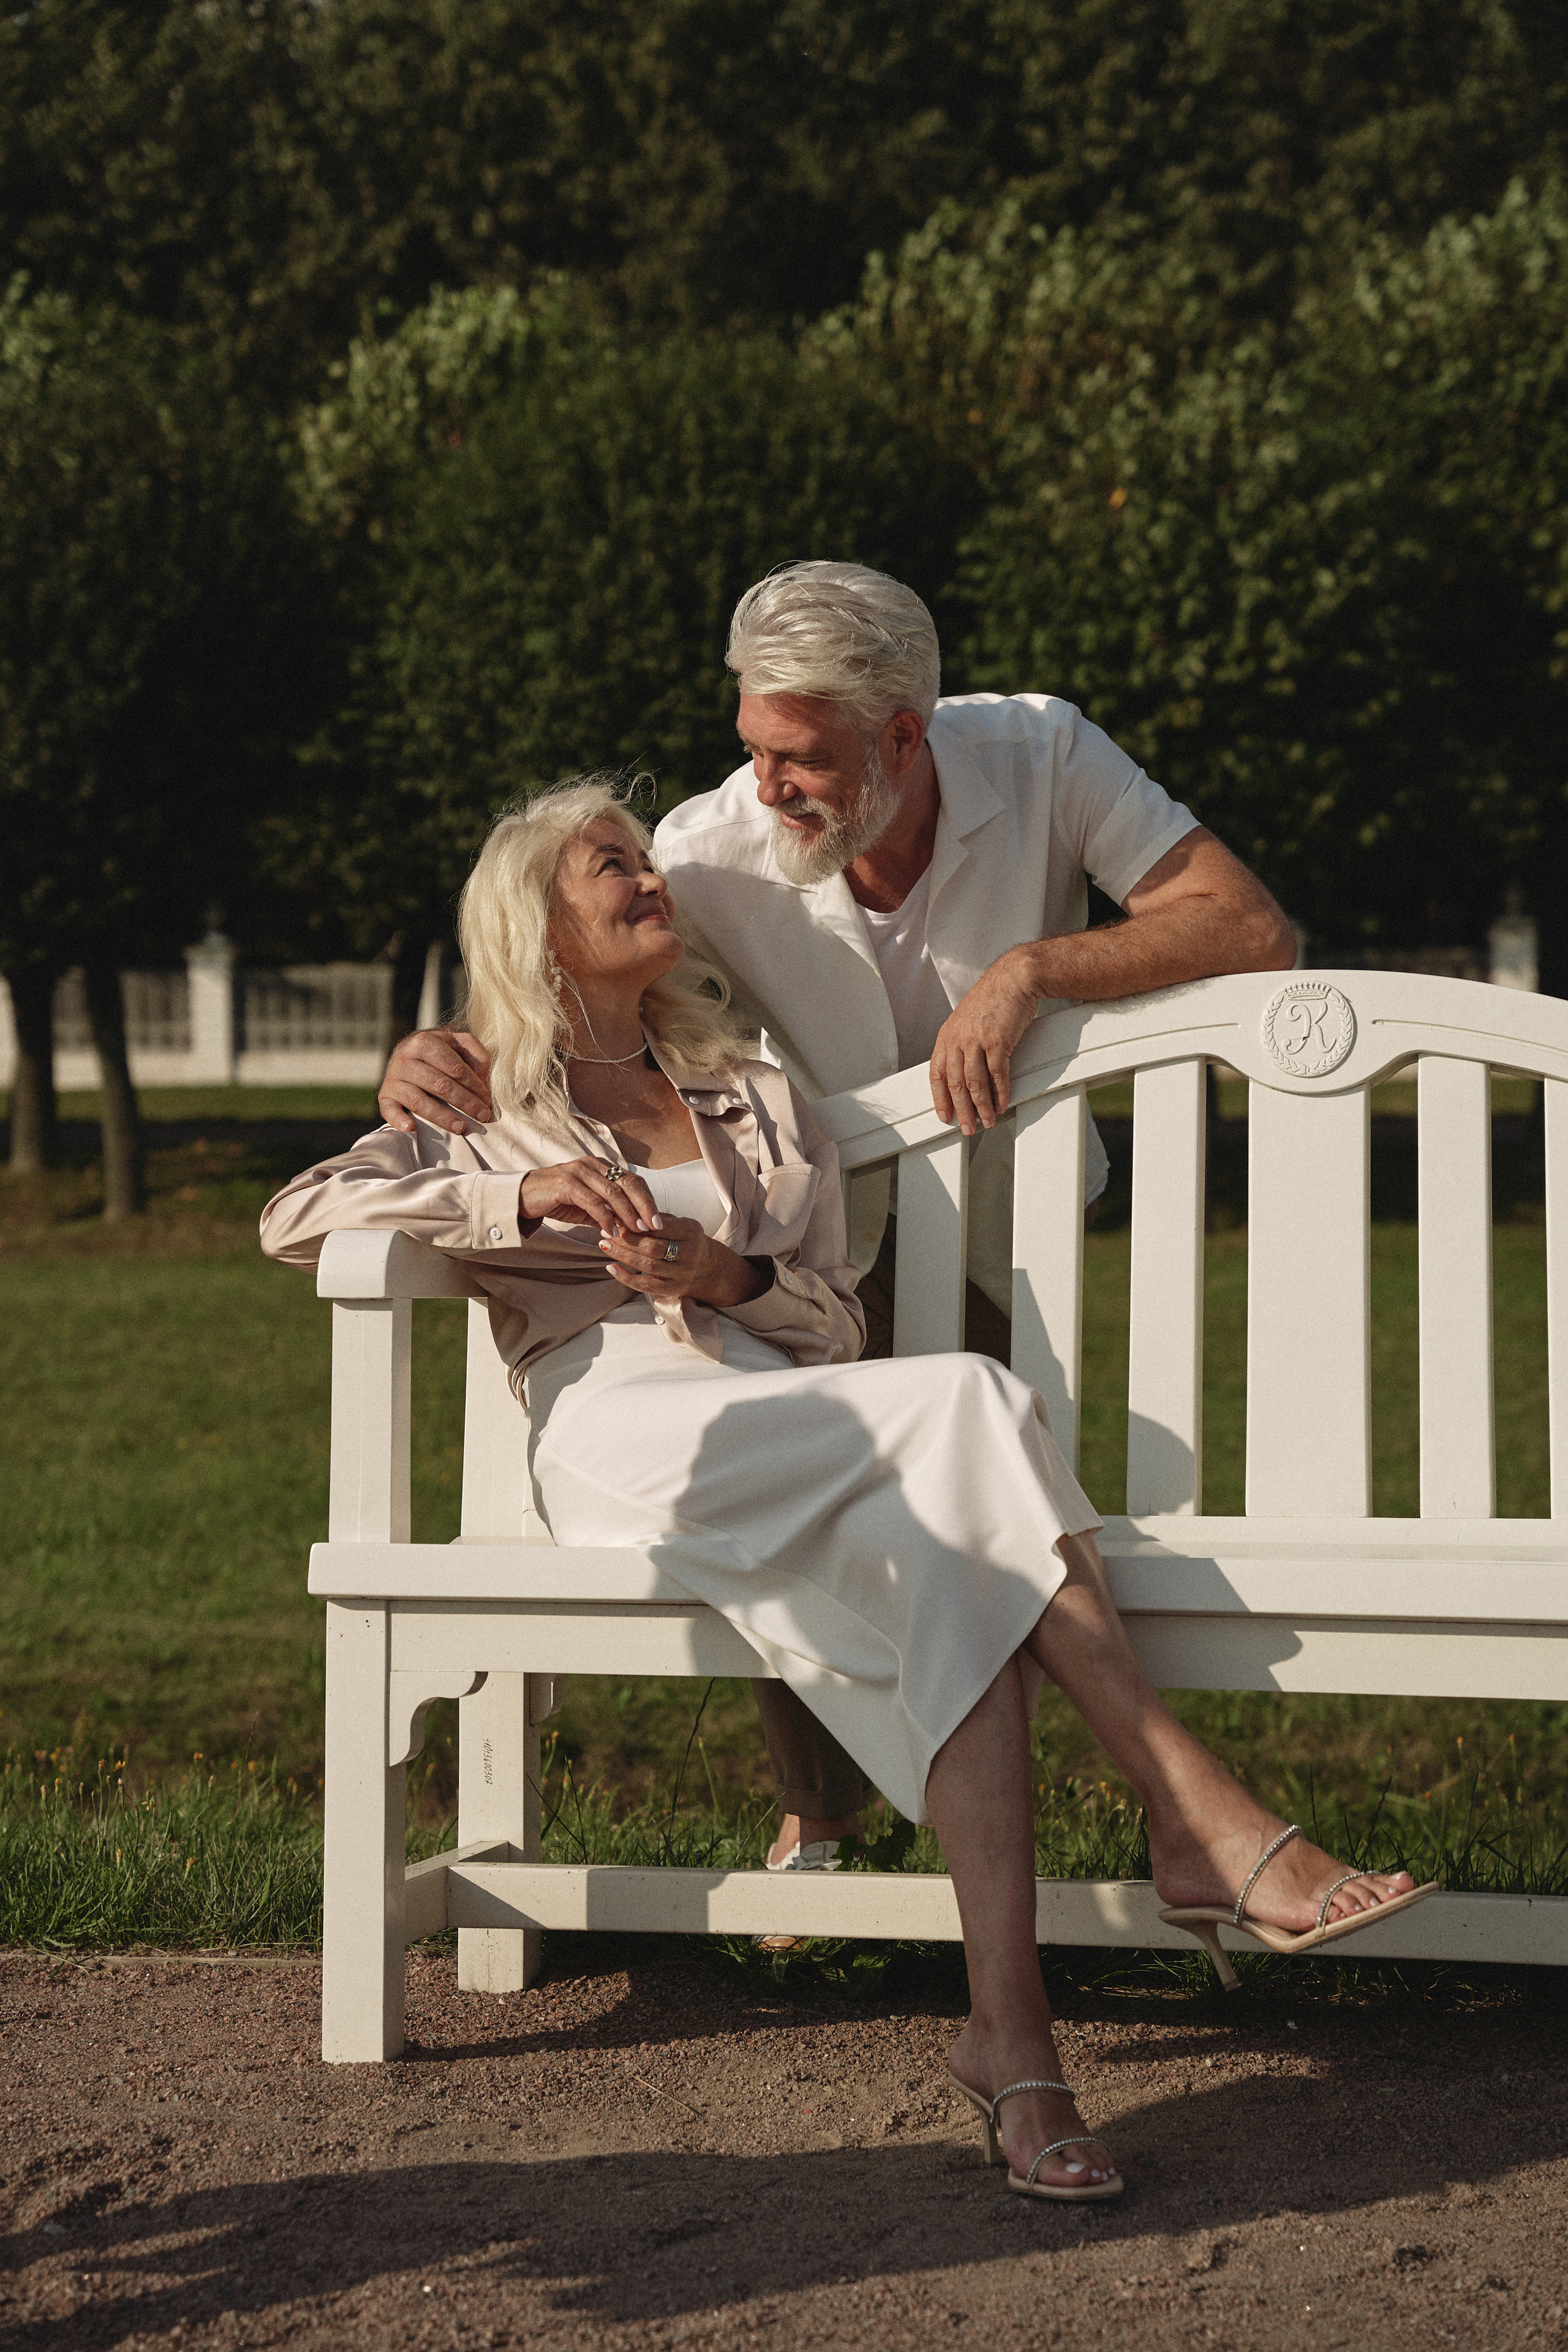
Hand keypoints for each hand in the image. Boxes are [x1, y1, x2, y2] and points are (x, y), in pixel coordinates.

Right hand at [380, 1029, 493, 1135]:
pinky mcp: (385, 1096)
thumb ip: (475, 1053)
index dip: (474, 1085)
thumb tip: (482, 1079)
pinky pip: (389, 1110)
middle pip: (439, 1085)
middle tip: (482, 1116)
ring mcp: (393, 1078)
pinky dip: (398, 1120)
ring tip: (461, 1127)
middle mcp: (405, 1059)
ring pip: (418, 1101)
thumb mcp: (460, 1043)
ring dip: (441, 1116)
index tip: (488, 1100)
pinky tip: (412, 1128)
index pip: (454, 1068)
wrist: (409, 1052)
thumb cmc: (441, 1051)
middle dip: (465, 1102)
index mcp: (424, 1042)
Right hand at [519, 1158, 660, 1234]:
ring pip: (612, 1192)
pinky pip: (592, 1201)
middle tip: (655, 1226)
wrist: (523, 1197)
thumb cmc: (556, 1200)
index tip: (658, 1221)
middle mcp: (592, 1164)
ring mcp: (579, 1171)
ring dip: (627, 1214)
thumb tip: (631, 1228)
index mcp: (600, 1166)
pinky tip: (610, 1232)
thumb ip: (608, 1212)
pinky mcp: (566, 1183)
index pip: (633, 1180)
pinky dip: (604, 1218)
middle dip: (644, 1206)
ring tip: (637, 1231)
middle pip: (628, 1183)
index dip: (648, 1200)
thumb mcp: (587, 1206)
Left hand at [595, 1214, 768, 1308]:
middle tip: (606, 1231)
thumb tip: (624, 1209)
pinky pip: (645, 1286)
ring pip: (646, 1265)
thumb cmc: (686, 1240)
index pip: (660, 1226)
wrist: (708, 1269)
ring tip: (604, 1244)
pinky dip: (625, 1277)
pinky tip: (611, 1267)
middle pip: (652, 1247)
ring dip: (622, 1255)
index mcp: (692, 1232)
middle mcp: (690, 1254)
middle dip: (626, 1239)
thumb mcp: (680, 1224)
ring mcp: (682, 1274)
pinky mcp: (673, 1289)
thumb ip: (657, 1218)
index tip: (616, 1217)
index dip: (636, 1222)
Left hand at [929, 949, 1039, 1134]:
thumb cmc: (993, 999)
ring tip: (987, 1121)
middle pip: (955, 1084)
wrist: (1014, 979)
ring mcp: (977, 1040)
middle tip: (967, 1128)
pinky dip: (999, 1093)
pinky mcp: (998, 1042)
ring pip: (975, 1083)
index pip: (937, 1074)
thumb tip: (964, 1071)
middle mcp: (958, 1039)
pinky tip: (1001, 1104)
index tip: (944, 1116)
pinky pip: (997, 1075)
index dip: (940, 1098)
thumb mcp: (966, 1020)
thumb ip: (962, 1044)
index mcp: (947, 1036)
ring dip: (981, 1107)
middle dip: (961, 1110)